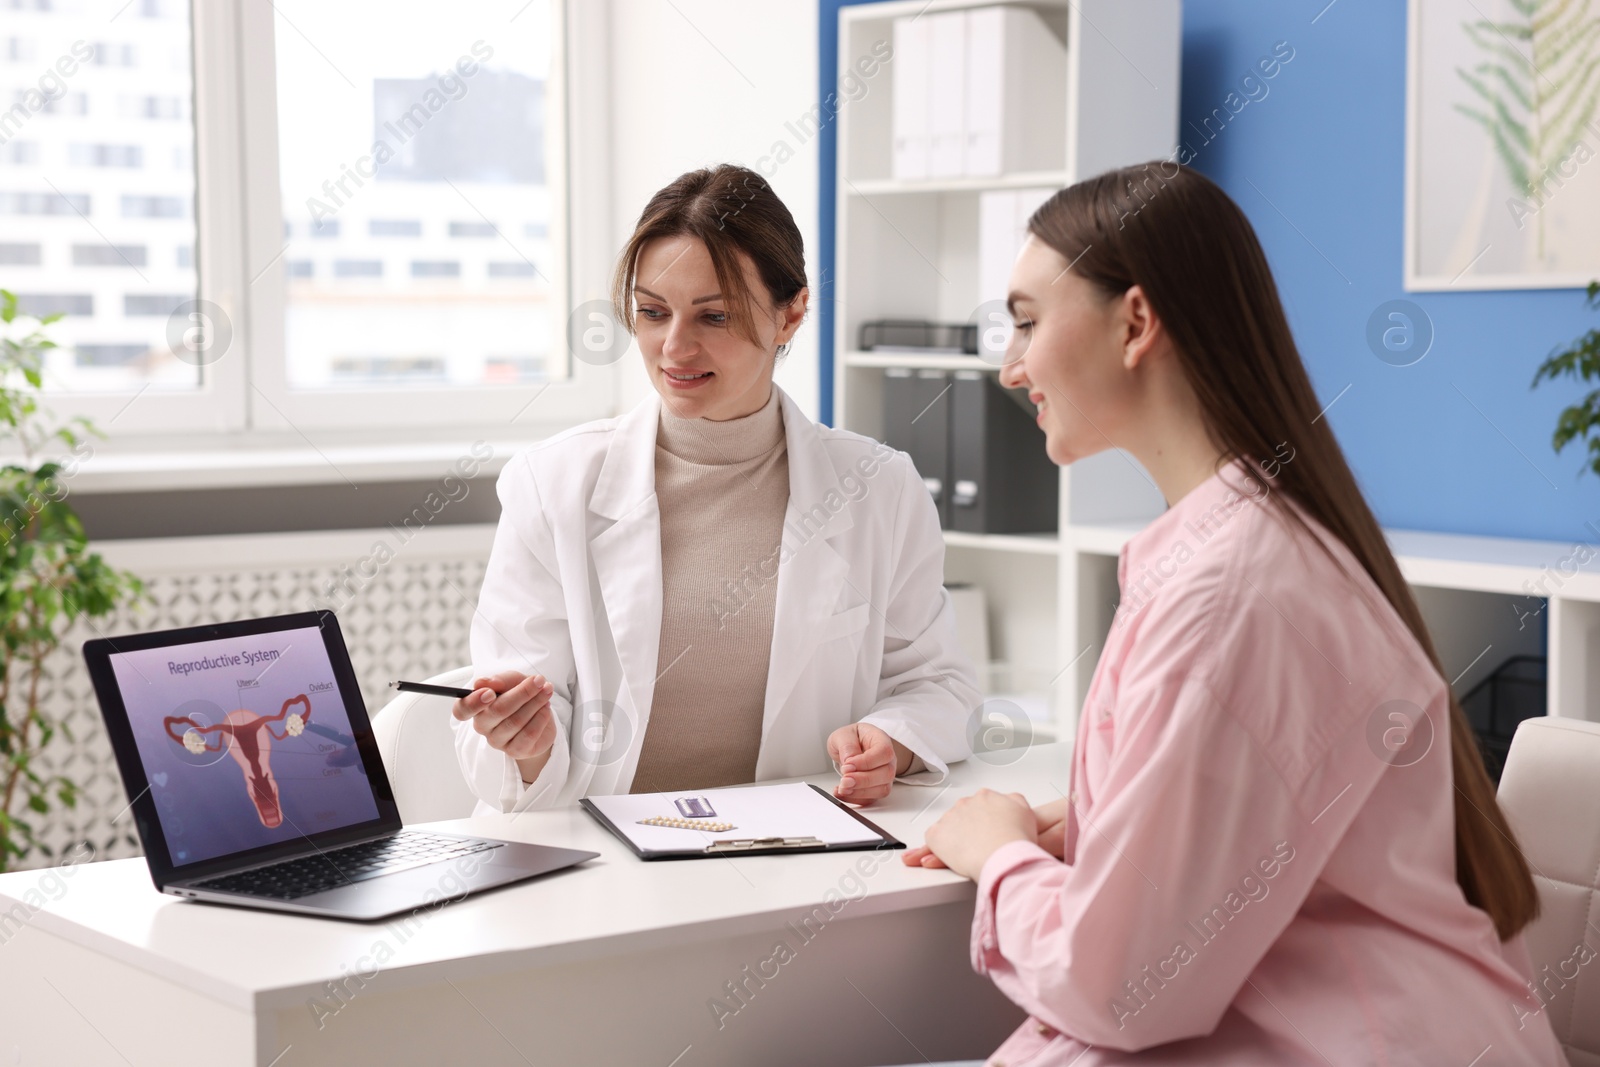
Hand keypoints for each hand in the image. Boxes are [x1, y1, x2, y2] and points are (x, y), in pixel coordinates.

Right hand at [452, 671, 556, 782]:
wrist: (539, 716)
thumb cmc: (519, 696)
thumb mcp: (512, 681)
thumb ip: (499, 680)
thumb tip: (483, 683)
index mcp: (475, 707)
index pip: (461, 710)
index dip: (473, 702)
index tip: (490, 693)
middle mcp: (483, 726)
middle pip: (498, 710)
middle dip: (523, 693)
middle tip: (539, 681)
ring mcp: (497, 741)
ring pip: (516, 721)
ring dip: (536, 703)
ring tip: (546, 691)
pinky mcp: (515, 750)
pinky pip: (528, 734)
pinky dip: (541, 718)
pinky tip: (546, 708)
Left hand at [827, 722, 911, 804]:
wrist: (852, 747)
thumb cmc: (851, 738)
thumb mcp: (843, 734)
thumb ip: (847, 745)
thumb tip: (849, 760)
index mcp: (882, 740)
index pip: (883, 752)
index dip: (867, 762)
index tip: (847, 765)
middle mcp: (887, 760)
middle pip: (886, 773)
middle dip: (863, 780)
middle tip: (844, 780)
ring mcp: (884, 775)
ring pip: (881, 789)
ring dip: (860, 792)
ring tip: (842, 788)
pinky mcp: (876, 788)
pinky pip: (871, 799)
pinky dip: (855, 799)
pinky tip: (842, 793)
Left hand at [903, 795, 1067, 869]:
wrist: (1005, 854)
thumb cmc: (1016, 838)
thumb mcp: (1025, 811)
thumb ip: (1013, 802)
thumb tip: (1008, 802)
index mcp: (986, 796)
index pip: (979, 806)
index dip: (982, 822)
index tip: (986, 833)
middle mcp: (965, 804)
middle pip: (962, 816)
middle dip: (968, 830)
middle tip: (977, 847)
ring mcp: (949, 818)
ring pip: (947, 828)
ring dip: (953, 840)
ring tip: (964, 856)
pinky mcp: (937, 835)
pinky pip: (932, 841)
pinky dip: (935, 849)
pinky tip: (944, 858)